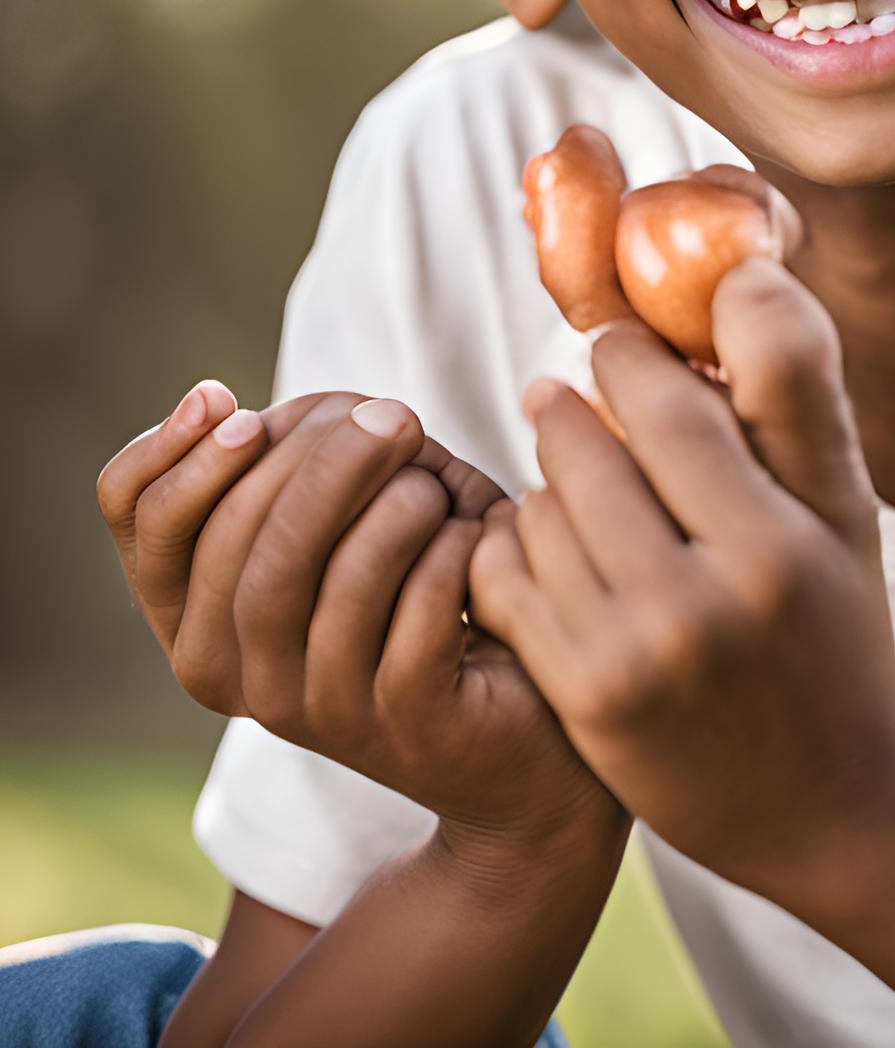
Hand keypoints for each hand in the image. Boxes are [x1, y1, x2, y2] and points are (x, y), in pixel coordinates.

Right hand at [96, 382, 618, 846]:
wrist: (518, 714)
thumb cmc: (423, 579)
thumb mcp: (346, 509)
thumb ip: (285, 461)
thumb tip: (218, 405)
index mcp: (201, 621)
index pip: (146, 529)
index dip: (177, 458)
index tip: (241, 405)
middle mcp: (240, 677)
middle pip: (239, 548)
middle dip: (318, 462)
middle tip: (393, 416)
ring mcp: (319, 709)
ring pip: (321, 583)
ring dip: (389, 507)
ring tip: (436, 482)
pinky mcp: (406, 720)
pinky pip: (414, 614)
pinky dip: (448, 553)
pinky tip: (475, 531)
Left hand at [468, 260, 894, 912]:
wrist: (825, 808)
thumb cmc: (835, 628)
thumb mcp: (844, 512)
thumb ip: (795, 394)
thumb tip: (742, 273)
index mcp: (780, 543)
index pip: (667, 402)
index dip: (628, 356)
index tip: (620, 346)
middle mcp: (704, 603)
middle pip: (588, 449)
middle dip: (573, 408)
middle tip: (570, 396)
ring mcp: (635, 659)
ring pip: (540, 510)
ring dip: (546, 480)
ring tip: (574, 480)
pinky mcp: (583, 703)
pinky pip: (508, 582)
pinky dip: (514, 549)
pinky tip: (550, 547)